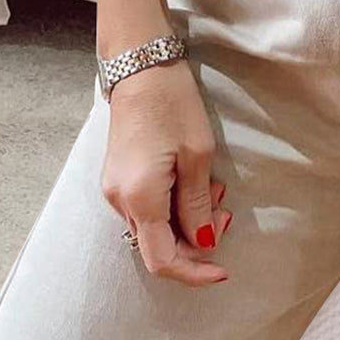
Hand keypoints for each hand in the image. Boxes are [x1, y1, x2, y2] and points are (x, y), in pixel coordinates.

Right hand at [100, 58, 232, 287]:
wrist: (141, 66)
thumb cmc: (173, 104)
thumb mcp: (197, 155)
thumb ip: (197, 205)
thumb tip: (204, 243)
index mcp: (139, 198)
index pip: (162, 259)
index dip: (193, 272)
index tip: (223, 270)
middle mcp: (118, 200)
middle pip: (156, 246)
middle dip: (195, 242)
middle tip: (225, 212)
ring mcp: (113, 188)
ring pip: (152, 228)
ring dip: (185, 222)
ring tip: (214, 191)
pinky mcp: (117, 177)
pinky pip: (145, 209)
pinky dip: (171, 208)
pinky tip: (193, 183)